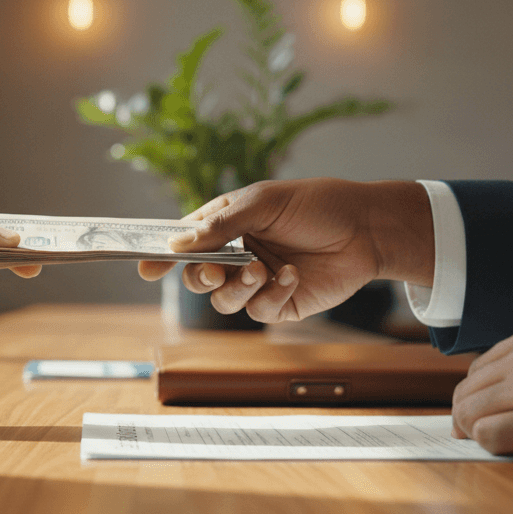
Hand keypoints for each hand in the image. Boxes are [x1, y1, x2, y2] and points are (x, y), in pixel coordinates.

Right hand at [138, 179, 433, 322]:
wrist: (367, 229)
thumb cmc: (316, 204)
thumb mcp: (263, 203)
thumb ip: (220, 225)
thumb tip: (177, 243)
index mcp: (225, 225)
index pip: (183, 242)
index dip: (161, 256)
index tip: (145, 268)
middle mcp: (236, 255)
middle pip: (197, 278)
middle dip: (199, 277)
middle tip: (211, 271)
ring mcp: (256, 282)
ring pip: (224, 300)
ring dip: (236, 288)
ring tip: (259, 271)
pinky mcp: (280, 304)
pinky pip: (259, 310)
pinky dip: (271, 295)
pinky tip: (291, 277)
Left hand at [451, 319, 512, 463]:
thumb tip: (500, 389)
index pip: (481, 366)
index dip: (476, 392)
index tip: (478, 410)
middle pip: (469, 389)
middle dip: (466, 413)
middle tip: (471, 432)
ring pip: (470, 411)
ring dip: (474, 430)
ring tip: (489, 441)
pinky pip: (488, 435)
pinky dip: (489, 444)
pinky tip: (507, 448)